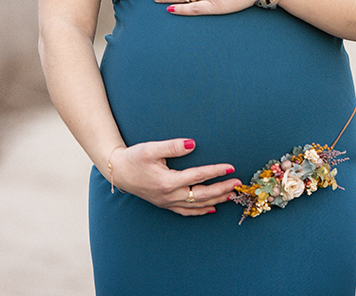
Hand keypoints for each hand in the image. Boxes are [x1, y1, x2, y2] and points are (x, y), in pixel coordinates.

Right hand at [108, 139, 242, 215]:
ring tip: (231, 195)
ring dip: (215, 200)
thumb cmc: (134, 158)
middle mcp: (169, 195)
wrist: (118, 172)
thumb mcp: (151, 148)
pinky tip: (211, 209)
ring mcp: (167, 202)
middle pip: (202, 194)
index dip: (215, 171)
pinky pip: (186, 211)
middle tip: (237, 184)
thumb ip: (172, 146)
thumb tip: (192, 144)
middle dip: (221, 189)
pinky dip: (200, 211)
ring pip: (196, 205)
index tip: (230, 167)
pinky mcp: (165, 204)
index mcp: (168, 181)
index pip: (198, 176)